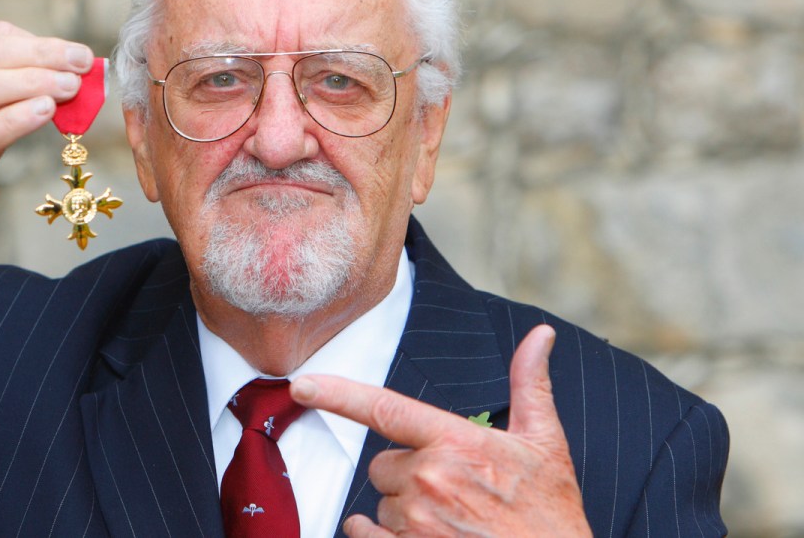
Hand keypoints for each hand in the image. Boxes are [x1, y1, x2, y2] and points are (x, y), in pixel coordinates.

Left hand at [291, 325, 590, 536]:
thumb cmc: (550, 511)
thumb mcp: (545, 443)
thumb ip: (530, 384)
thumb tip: (541, 335)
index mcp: (456, 442)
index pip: (384, 408)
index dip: (336, 393)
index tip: (301, 384)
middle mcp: (428, 479)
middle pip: (382, 465)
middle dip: (407, 475)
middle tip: (453, 491)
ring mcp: (416, 521)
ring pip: (379, 503)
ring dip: (403, 510)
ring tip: (450, 521)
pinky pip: (363, 534)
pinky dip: (378, 535)